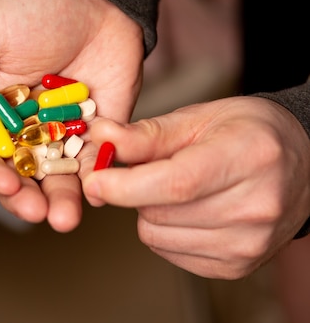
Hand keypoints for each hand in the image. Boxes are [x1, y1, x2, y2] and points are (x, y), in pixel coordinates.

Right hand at [0, 0, 143, 231]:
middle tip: (38, 211)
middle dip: (24, 198)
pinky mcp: (98, 131)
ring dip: (59, 202)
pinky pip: (95, 162)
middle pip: (17, 176)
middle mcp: (23, 131)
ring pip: (56, 179)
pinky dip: (96, 179)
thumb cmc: (32, 10)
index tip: (5, 183)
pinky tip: (98, 193)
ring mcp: (61, 134)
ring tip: (65, 219)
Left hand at [82, 96, 309, 278]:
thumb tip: (101, 138)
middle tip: (152, 169)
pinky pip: (170, 252)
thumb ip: (146, 134)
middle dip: (135, 190)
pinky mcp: (236, 265)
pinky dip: (165, 231)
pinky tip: (189, 210)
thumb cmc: (247, 133)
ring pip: (157, 235)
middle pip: (159, 212)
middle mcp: (255, 206)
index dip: (126, 186)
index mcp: (247, 157)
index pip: (175, 183)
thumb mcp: (199, 117)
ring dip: (150, 212)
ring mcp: (249, 242)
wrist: (301, 164)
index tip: (94, 182)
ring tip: (178, 189)